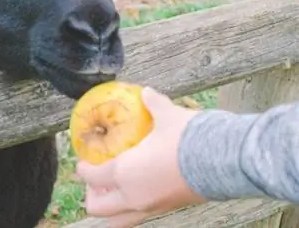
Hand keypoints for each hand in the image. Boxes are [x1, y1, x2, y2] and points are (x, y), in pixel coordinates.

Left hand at [75, 87, 206, 227]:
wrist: (224, 160)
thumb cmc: (189, 138)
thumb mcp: (167, 116)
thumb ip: (153, 104)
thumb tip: (147, 93)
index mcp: (124, 173)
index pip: (92, 177)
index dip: (83, 169)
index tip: (84, 161)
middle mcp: (133, 196)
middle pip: (98, 208)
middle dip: (91, 194)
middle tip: (96, 179)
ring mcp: (151, 207)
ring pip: (118, 220)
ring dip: (110, 206)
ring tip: (114, 189)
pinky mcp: (168, 209)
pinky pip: (140, 215)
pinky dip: (131, 206)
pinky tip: (139, 186)